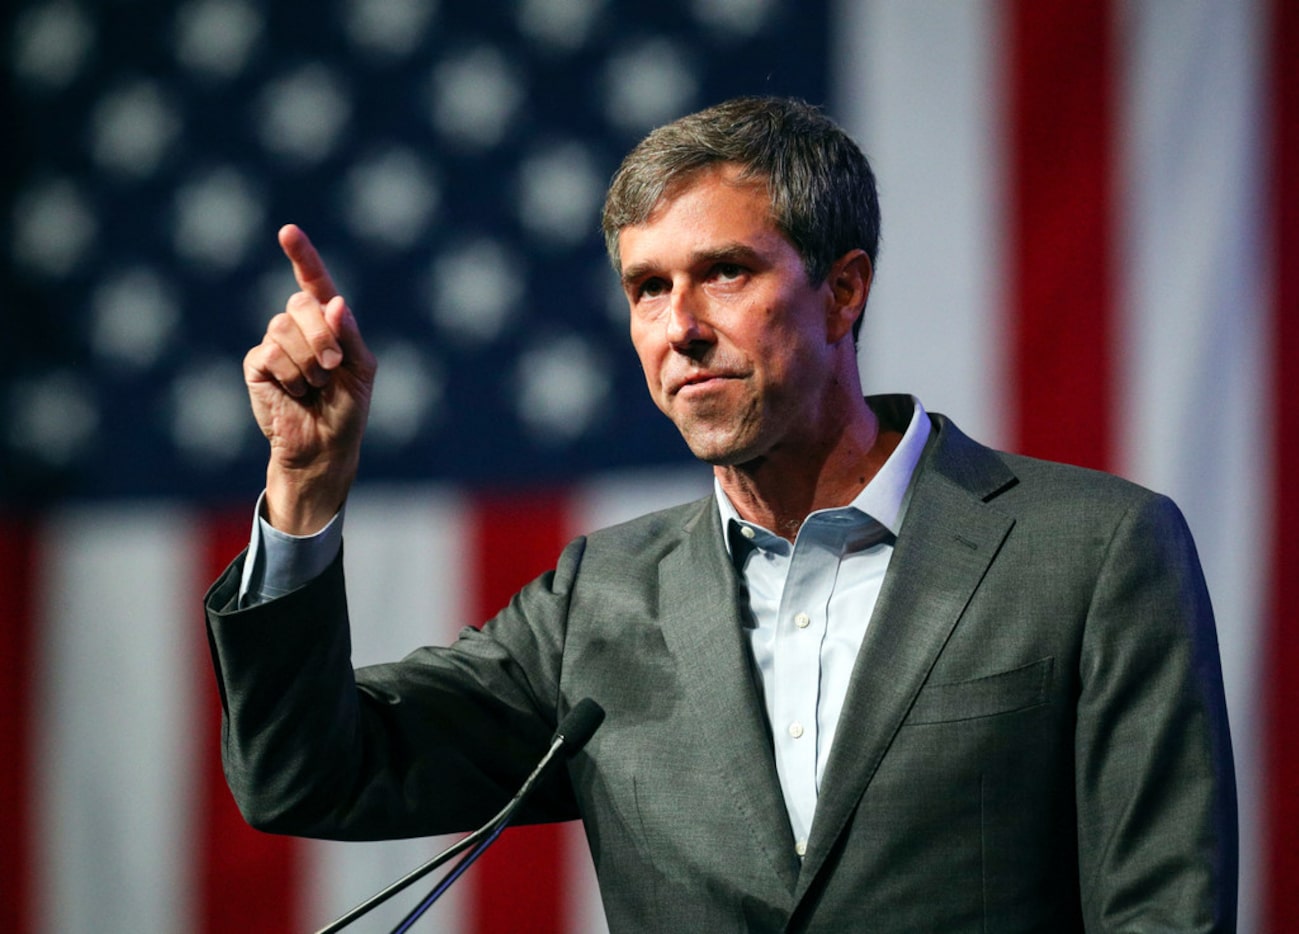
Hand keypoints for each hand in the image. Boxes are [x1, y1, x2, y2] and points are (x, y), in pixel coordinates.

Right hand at [243, 224, 376, 533]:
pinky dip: (290, 375)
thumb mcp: (361, 369)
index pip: (314, 282)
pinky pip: (270, 353)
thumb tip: (334, 302)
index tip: (288, 231)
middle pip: (301, 304)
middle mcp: (298, 326)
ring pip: (283, 329)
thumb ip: (350, 334)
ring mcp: (275, 343)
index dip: (302, 255)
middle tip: (333, 366)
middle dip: (322, 336)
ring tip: (314, 385)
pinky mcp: (257, 364)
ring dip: (308, 362)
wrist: (324, 446)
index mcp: (328, 322)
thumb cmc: (347, 407)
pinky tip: (295, 393)